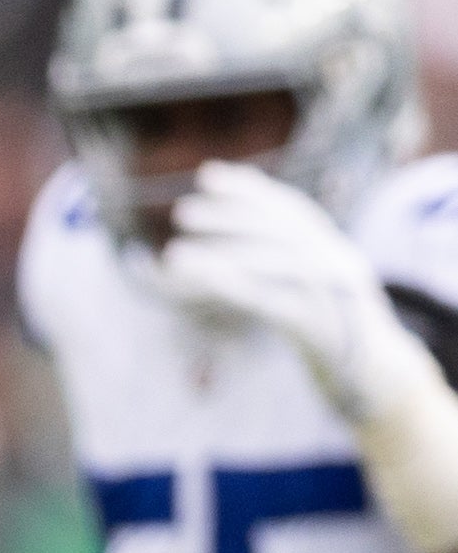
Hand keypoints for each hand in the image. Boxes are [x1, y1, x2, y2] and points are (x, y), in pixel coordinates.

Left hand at [156, 161, 440, 425]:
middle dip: (229, 218)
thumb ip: (280, 258)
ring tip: (175, 256)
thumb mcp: (307, 287)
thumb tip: (235, 237)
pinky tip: (203, 282)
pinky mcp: (321, 327)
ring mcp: (333, 294)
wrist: (376, 377)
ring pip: (274, 264)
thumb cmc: (331, 329)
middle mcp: (337, 262)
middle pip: (279, 232)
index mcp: (333, 249)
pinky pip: (273, 303)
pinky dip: (236, 288)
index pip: (290, 209)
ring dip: (222, 256)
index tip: (208, 175)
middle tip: (181, 213)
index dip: (250, 190)